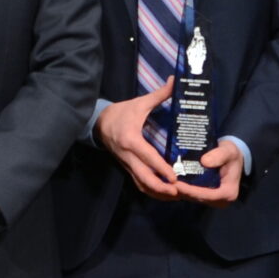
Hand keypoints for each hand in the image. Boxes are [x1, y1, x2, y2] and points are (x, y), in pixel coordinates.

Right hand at [95, 79, 180, 199]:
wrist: (99, 123)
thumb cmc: (122, 112)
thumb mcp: (140, 103)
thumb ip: (159, 94)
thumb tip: (175, 80)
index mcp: (131, 140)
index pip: (148, 157)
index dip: (161, 169)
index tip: (174, 178)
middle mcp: (128, 156)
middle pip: (144, 178)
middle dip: (161, 188)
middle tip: (179, 192)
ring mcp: (126, 164)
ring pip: (141, 185)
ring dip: (157, 193)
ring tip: (175, 197)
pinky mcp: (127, 168)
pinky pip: (139, 183)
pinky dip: (151, 191)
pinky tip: (164, 194)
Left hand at [173, 139, 243, 205]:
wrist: (232, 155)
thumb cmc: (231, 153)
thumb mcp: (228, 151)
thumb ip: (218, 155)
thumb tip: (204, 161)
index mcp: (228, 193)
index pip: (207, 195)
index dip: (191, 191)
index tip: (178, 185)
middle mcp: (221, 200)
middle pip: (199, 198)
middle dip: (183, 192)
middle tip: (168, 184)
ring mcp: (214, 199)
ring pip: (195, 198)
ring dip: (181, 192)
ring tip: (167, 183)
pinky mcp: (208, 196)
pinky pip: (194, 195)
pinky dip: (184, 190)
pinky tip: (173, 183)